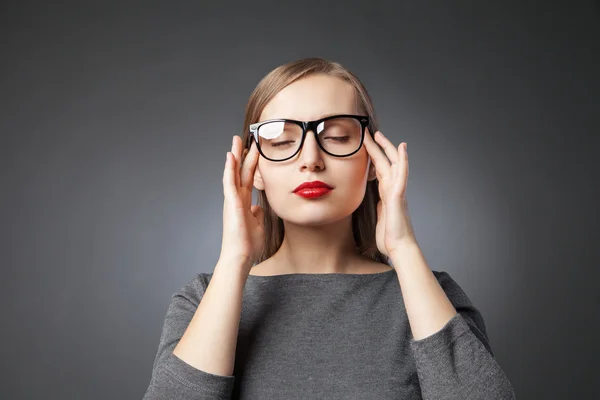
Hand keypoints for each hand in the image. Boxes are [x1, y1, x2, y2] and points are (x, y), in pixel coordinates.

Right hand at [219, 136, 264, 271]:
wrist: (241, 256)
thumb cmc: (248, 245)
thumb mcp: (258, 225)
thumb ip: (257, 214)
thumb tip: (257, 208)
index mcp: (244, 202)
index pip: (249, 178)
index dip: (252, 164)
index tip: (255, 150)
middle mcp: (237, 198)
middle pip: (241, 171)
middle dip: (243, 154)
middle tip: (246, 137)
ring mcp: (233, 200)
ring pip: (233, 172)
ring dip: (235, 156)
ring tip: (236, 140)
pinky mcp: (231, 203)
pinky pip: (229, 182)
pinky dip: (229, 168)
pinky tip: (230, 156)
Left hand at [363, 130, 415, 258]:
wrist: (398, 248)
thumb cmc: (390, 237)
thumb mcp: (381, 217)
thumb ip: (380, 205)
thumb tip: (378, 200)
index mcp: (387, 194)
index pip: (380, 171)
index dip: (374, 157)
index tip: (367, 146)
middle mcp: (393, 190)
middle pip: (386, 163)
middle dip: (378, 147)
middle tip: (371, 133)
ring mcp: (397, 192)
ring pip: (393, 164)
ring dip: (387, 148)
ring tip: (379, 134)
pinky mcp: (398, 196)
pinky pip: (402, 174)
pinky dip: (402, 160)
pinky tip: (402, 148)